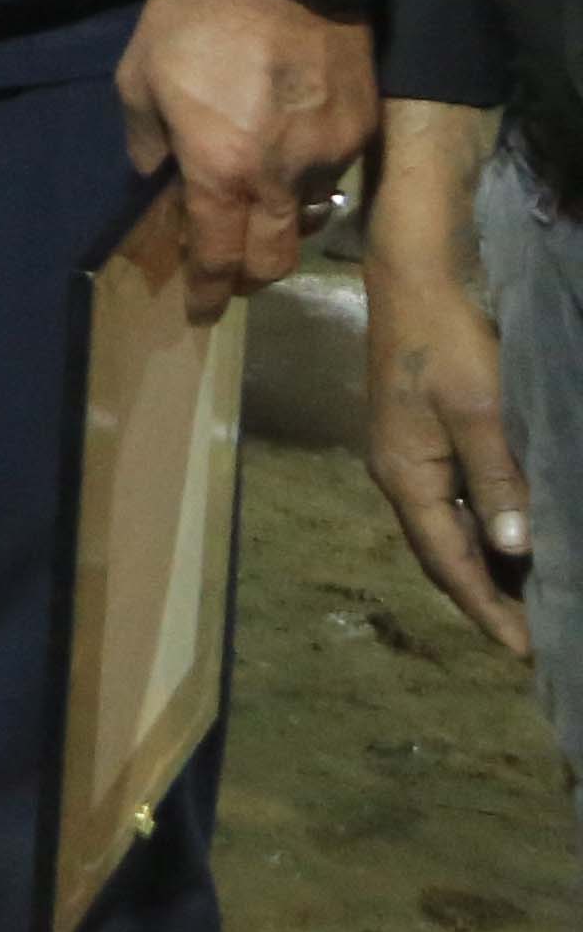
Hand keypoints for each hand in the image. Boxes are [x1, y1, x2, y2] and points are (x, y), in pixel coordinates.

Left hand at [113, 0, 379, 317]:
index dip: (209, 289)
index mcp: (220, 171)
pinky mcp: (361, 127)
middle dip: (251, 276)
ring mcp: (330, 155)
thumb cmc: (194, 23)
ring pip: (309, 215)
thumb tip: (154, 175)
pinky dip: (311, 178)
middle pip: (275, 257)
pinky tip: (292, 155)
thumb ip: (145, 139)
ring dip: (283, 224)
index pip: (219, 254)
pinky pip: (335, 173)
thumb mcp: (139, 79)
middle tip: (233, 274)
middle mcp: (281, 177)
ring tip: (259, 207)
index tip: (203, 309)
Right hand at [363, 249, 538, 657]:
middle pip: (441, 553)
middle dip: (484, 597)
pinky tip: (508, 535)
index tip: (523, 651)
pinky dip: (479, 530)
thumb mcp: (481, 411)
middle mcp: (398, 474)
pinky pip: (449, 502)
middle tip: (532, 635)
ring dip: (483, 566)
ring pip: (445, 529)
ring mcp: (405, 455)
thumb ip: (497, 480)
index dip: (486, 607)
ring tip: (527, 597)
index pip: (448, 561)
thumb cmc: (448, 344)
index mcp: (406, 476)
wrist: (412, 280)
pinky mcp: (418, 437)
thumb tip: (515, 548)